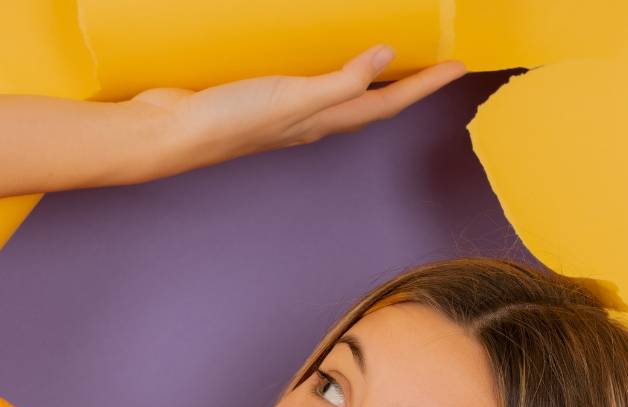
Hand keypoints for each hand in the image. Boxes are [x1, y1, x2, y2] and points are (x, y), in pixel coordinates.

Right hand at [124, 45, 467, 172]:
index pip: (388, 102)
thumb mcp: (293, 98)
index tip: (459, 67)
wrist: (169, 134)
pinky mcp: (262, 96)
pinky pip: (310, 80)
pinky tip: (320, 50)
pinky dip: (328, 65)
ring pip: (343, 92)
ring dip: (370, 76)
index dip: (425, 85)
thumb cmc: (228, 121)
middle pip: (373, 101)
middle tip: (436, 60)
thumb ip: (341, 80)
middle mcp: (312, 119)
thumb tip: (385, 57)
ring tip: (391, 53)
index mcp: (324, 120)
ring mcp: (287, 111)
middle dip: (408, 83)